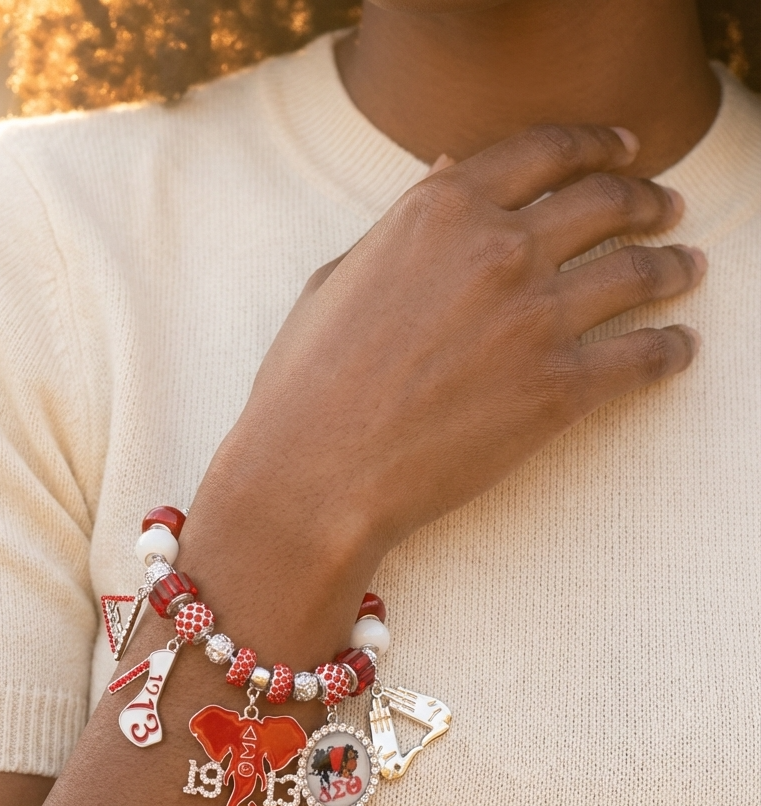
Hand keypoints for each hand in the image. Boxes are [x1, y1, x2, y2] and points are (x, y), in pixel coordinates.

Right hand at [188, 124, 703, 608]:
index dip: (596, 143)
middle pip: (606, 200)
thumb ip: (403, 223)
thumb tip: (448, 169)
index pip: (544, 150)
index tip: (623, 151)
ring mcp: (534, 318)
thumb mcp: (338, 277)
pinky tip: (681, 348)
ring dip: (674, 267)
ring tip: (687, 269)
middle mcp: (497, 249)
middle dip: (647, 199)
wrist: (316, 471)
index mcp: (439, 211)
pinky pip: (643, 357)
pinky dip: (672, 350)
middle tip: (666, 208)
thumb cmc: (309, 379)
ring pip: (639, 272)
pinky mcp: (558, 389)